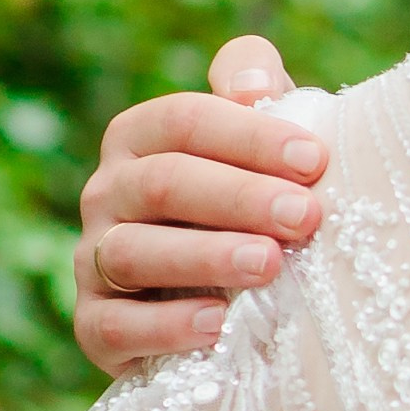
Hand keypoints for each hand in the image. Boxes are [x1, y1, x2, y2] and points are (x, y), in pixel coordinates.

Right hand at [74, 36, 326, 377]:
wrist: (226, 305)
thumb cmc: (251, 204)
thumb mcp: (261, 141)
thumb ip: (258, 89)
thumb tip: (250, 83)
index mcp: (140, 139)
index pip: (185, 121)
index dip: (250, 136)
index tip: (316, 158)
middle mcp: (107, 193)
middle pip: (164, 182)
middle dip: (240, 197)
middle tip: (306, 217)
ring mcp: (93, 259)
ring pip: (135, 252)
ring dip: (206, 257)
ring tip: (269, 265)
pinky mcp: (95, 326)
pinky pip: (113, 325)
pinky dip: (165, 326)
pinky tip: (218, 324)